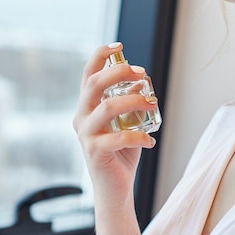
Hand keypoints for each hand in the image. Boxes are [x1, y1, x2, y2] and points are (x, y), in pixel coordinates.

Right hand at [73, 43, 156, 210]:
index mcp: (87, 107)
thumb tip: (142, 81)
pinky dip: (139, 136)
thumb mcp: (128, 123)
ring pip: (107, 108)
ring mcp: (85, 135)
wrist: (115, 189)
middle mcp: (81, 118)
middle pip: (95, 84)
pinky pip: (119, 137)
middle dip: (119, 72)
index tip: (119, 45)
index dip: (100, 56)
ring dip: (134, 101)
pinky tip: (150, 140)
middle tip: (143, 74)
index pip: (88, 75)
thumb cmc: (121, 154)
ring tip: (153, 105)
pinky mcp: (94, 152)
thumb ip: (131, 103)